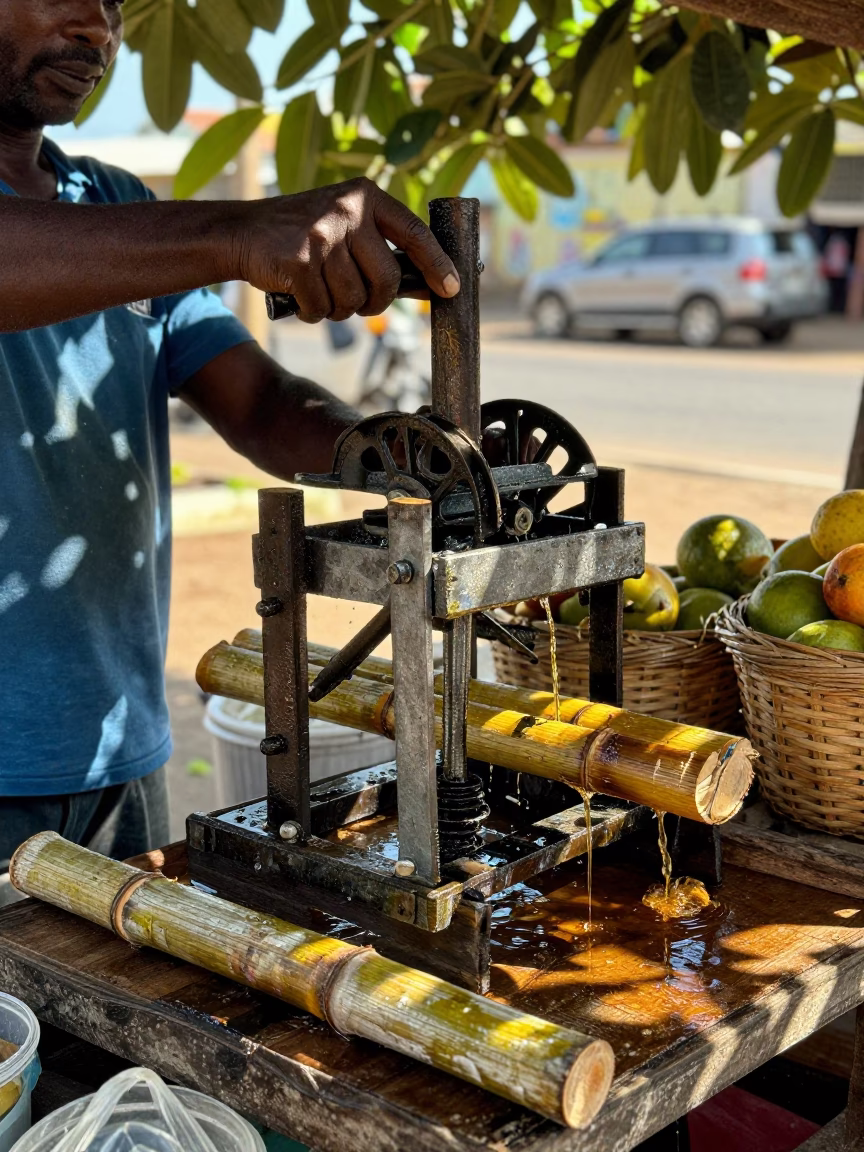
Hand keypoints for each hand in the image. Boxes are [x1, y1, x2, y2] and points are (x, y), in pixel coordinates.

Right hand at [234, 178, 459, 323]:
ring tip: (319, 290)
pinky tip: (299, 293)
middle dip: (375, 302)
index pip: (415, 233)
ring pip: (352, 299)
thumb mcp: (345, 226)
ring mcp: (322, 234)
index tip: (453, 287)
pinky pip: (322, 308)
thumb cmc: (303, 236)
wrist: (242, 232)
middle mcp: (347, 211)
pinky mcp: (299, 261)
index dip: (437, 264)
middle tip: (359, 303)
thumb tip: (431, 284)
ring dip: (337, 308)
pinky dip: (311, 311)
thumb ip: (381, 248)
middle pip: (386, 279)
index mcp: (366, 197)